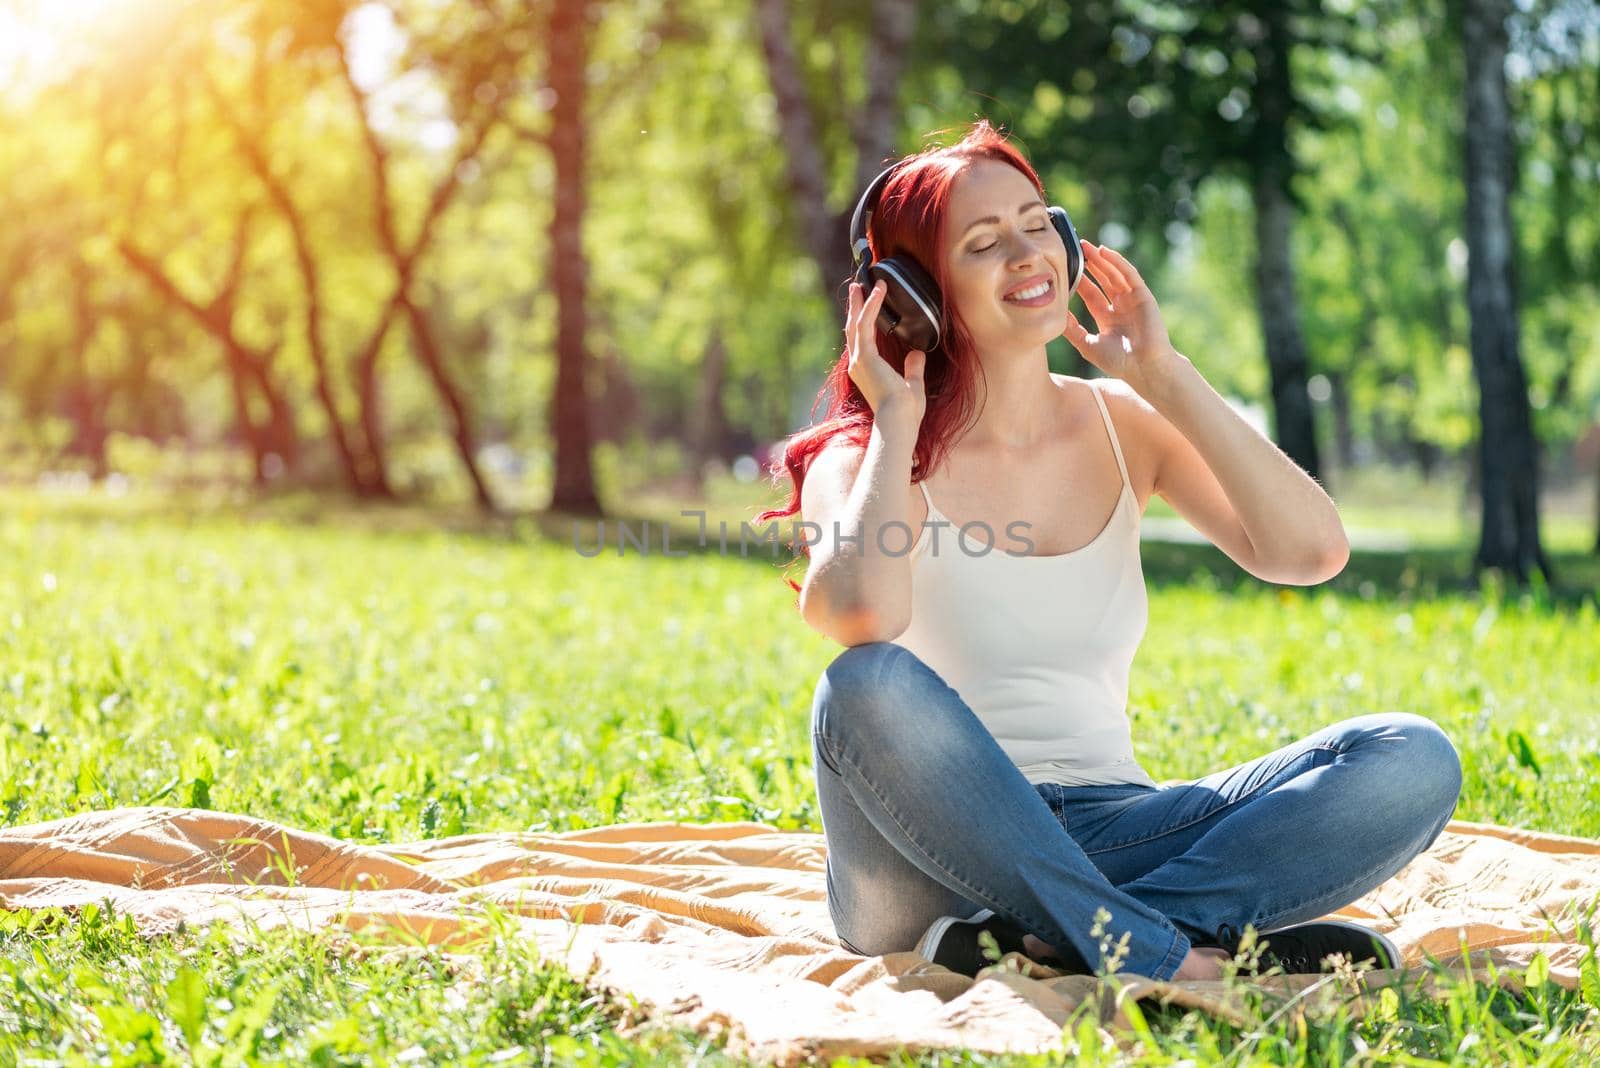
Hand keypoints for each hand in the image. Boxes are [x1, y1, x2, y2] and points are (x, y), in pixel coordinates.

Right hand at [846, 279, 926, 434]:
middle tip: (857, 288)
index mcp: (866, 372)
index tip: (865, 307)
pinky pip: (865, 324)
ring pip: (856, 323)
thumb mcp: (912, 385)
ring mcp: (858, 360)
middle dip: (855, 307)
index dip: (862, 322)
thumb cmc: (905, 411)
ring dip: (861, 302)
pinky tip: (879, 291)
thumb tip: (917, 353)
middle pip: (853, 329)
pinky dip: (871, 305)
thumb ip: (913, 369)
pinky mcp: (864, 356)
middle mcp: (857, 364)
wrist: (899, 420)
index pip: (861, 342)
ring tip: (864, 283)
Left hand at [1061, 241, 1184, 397]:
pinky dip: (1117, 262)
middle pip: (1103, 280)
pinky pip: (1129, 274)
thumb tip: (1055, 315)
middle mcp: (1121, 307)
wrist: (1144, 368)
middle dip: (1091, 265)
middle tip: (1076, 249)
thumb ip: (1072, 330)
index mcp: (1109, 318)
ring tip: (1087, 246)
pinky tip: (1105, 252)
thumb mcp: (1087, 345)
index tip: (1066, 269)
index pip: (1092, 294)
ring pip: (1115, 274)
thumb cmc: (1118, 362)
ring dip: (1102, 259)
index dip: (1080, 281)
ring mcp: (1133, 300)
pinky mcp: (1143, 295)